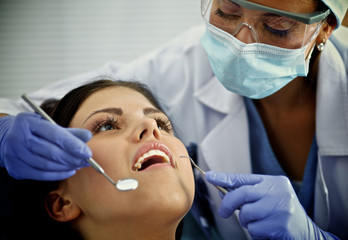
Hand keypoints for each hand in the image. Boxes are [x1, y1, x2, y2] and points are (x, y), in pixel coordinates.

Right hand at [0, 113, 91, 179]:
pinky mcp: (16, 168)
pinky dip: (58, 174)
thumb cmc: (33, 130)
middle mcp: (19, 138)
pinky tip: (69, 171)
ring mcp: (15, 154)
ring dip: (67, 166)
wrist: (6, 138)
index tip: (88, 152)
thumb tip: (88, 136)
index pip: (55, 135)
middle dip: (73, 158)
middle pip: (51, 152)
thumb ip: (69, 132)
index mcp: (28, 122)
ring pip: (47, 165)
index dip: (73, 145)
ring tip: (79, 165)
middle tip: (87, 161)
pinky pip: (41, 175)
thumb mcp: (48, 125)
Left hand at [205, 171, 337, 239]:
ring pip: (246, 213)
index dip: (223, 177)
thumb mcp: (267, 197)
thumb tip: (222, 191)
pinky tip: (267, 230)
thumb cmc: (281, 213)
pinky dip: (255, 231)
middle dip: (228, 203)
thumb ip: (247, 194)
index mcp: (273, 181)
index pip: (243, 178)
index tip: (209, 176)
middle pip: (241, 193)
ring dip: (246, 221)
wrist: (306, 232)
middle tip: (222, 212)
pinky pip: (254, 228)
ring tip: (260, 222)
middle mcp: (278, 191)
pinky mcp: (280, 223)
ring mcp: (280, 207)